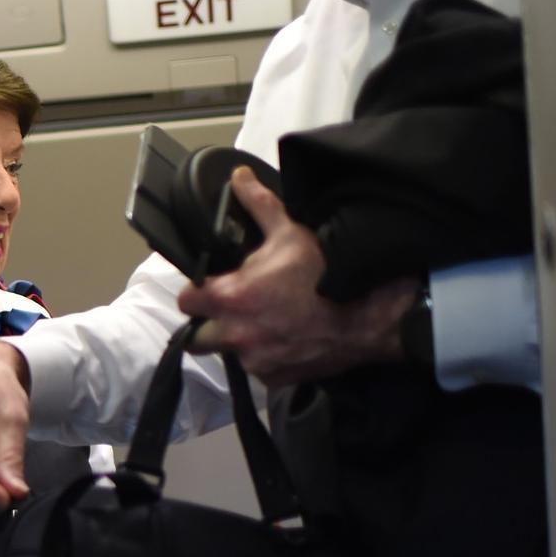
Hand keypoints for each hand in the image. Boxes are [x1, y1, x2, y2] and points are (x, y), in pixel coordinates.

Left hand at [177, 167, 417, 385]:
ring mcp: (254, 361)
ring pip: (229, 354)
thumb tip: (238, 178)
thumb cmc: (325, 273)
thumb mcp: (290, 233)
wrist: (369, 317)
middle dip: (208, 324)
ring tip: (262, 323)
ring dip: (238, 341)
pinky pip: (257, 370)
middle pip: (197, 338)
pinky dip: (265, 358)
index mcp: (231, 298)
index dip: (195, 292)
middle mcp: (235, 334)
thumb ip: (259, 205)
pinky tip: (283, 340)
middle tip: (231, 309)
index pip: (186, 300)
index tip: (210, 286)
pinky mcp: (274, 378)